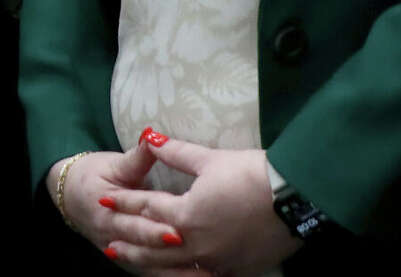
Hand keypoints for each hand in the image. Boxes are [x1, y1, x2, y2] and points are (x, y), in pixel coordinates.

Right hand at [52, 134, 201, 274]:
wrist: (70, 196)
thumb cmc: (94, 177)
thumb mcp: (113, 164)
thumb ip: (136, 157)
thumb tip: (152, 138)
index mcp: (107, 214)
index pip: (133, 225)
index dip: (154, 231)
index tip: (178, 234)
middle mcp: (113, 239)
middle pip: (144, 251)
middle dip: (170, 256)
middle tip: (198, 257)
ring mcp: (122, 255)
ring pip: (151, 269)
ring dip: (178, 274)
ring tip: (209, 276)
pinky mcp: (132, 263)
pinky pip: (155, 274)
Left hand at [102, 137, 300, 274]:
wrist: (297, 199)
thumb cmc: (252, 174)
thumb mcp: (209, 159)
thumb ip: (175, 153)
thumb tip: (148, 138)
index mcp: (187, 214)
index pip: (147, 207)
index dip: (123, 203)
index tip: (103, 201)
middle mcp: (198, 242)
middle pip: (154, 245)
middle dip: (131, 244)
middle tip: (109, 247)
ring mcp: (218, 261)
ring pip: (176, 268)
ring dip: (153, 265)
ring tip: (135, 265)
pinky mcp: (237, 270)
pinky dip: (185, 276)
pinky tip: (178, 275)